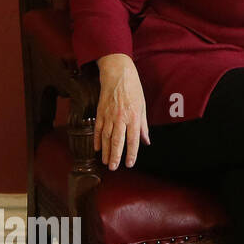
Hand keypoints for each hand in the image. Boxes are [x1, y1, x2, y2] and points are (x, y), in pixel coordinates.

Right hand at [94, 53, 149, 169]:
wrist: (118, 75)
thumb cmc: (133, 90)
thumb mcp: (143, 107)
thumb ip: (143, 126)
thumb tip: (146, 141)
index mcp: (134, 116)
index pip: (133, 139)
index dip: (131, 153)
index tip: (130, 163)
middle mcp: (121, 118)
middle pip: (117, 141)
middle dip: (115, 156)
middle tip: (114, 168)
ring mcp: (109, 115)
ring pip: (106, 137)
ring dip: (106, 151)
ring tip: (106, 162)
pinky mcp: (100, 112)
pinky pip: (98, 129)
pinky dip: (97, 140)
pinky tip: (97, 149)